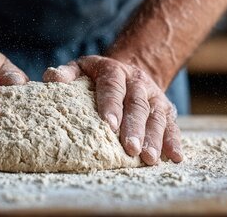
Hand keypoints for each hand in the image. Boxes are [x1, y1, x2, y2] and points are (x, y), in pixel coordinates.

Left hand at [43, 55, 182, 164]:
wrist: (129, 69)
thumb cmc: (97, 76)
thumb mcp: (81, 68)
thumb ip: (67, 73)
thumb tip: (52, 77)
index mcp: (114, 71)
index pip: (113, 87)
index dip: (111, 105)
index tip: (109, 125)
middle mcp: (137, 82)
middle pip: (137, 105)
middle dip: (135, 128)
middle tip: (130, 148)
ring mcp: (154, 96)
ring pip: (156, 117)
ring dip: (154, 138)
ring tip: (149, 159)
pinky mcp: (166, 110)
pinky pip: (172, 125)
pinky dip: (174, 142)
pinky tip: (175, 157)